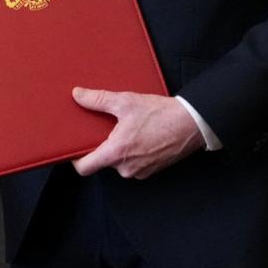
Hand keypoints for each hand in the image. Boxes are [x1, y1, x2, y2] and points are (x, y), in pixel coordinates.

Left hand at [71, 89, 205, 178]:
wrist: (192, 124)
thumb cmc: (159, 114)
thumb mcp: (125, 101)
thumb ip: (98, 99)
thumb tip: (77, 95)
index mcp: (116, 153)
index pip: (85, 168)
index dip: (75, 159)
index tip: (75, 148)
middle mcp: (126, 168)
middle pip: (102, 162)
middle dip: (101, 146)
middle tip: (104, 129)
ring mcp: (140, 171)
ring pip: (118, 162)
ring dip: (118, 149)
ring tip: (125, 130)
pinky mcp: (151, 170)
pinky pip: (133, 163)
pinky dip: (132, 152)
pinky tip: (139, 136)